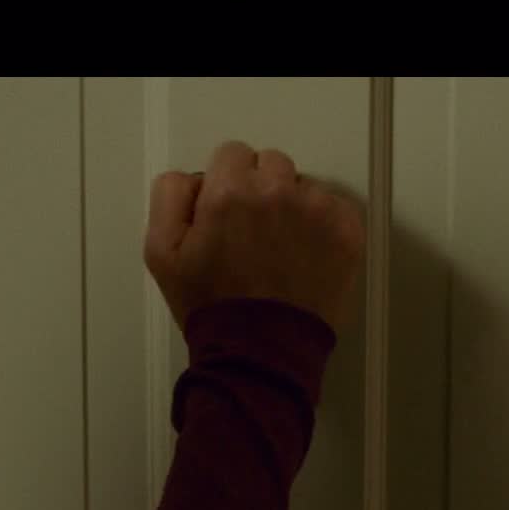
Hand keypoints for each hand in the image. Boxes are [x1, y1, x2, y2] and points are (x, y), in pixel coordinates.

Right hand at [144, 141, 364, 336]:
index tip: (226, 215)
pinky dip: (322, 224)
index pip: (231, 154)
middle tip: (252, 234)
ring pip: (303, 185)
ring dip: (292, 207)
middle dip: (259, 190)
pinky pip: (334, 207)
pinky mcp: (348, 232)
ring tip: (280, 251)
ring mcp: (318, 210)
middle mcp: (278, 191)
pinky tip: (305, 256)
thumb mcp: (160, 253)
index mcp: (230, 191)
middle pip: (270, 164)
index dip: (225, 184)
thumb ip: (170, 196)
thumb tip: (195, 178)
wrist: (260, 354)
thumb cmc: (211, 307)